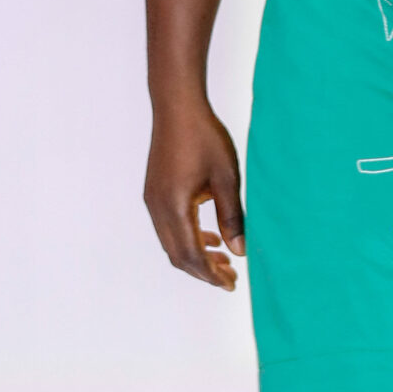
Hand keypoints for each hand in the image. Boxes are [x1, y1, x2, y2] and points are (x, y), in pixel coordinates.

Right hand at [144, 93, 246, 288]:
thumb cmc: (204, 138)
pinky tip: (210, 236)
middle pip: (177, 255)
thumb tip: (240, 251)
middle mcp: (157, 208)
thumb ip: (232, 217)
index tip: (231, 283)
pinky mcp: (154, 193)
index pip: (191, 255)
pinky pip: (168, 227)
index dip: (211, 274)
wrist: (177, 107)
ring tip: (224, 259)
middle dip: (203, 271)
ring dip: (196, 256)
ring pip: (172, 243)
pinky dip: (188, 238)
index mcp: (174, 207)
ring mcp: (152, 200)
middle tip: (230, 278)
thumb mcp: (226, 178)